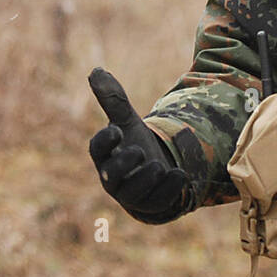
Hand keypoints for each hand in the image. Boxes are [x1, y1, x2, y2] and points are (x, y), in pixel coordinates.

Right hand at [88, 68, 189, 223]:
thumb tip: (96, 70)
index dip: (105, 141)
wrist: (156, 168)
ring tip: (159, 166)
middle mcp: (112, 178)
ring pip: (134, 193)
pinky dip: (170, 188)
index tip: (117, 130)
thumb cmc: (135, 142)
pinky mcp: (151, 206)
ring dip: (148, 178)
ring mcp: (131, 195)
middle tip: (140, 151)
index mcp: (105, 155)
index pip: (96, 149)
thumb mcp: (128, 120)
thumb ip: (113, 98)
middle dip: (125, 164)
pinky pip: (158, 202)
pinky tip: (180, 174)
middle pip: (110, 175)